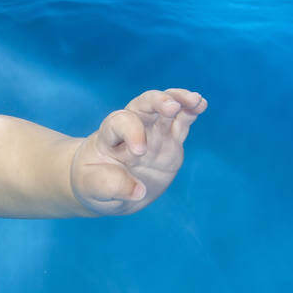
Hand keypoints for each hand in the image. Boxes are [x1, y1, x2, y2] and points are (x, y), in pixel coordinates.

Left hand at [71, 89, 206, 214]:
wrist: (102, 186)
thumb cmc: (92, 182)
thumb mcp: (91, 187)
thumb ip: (110, 186)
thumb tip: (139, 191)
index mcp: (109, 136)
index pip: (120, 123)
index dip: (132, 132)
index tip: (139, 151)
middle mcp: (131, 129)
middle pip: (144, 105)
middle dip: (158, 101)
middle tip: (171, 106)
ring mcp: (152, 134)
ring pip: (166, 109)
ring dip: (180, 100)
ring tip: (196, 101)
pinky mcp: (170, 143)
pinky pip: (181, 123)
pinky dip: (191, 112)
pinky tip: (201, 104)